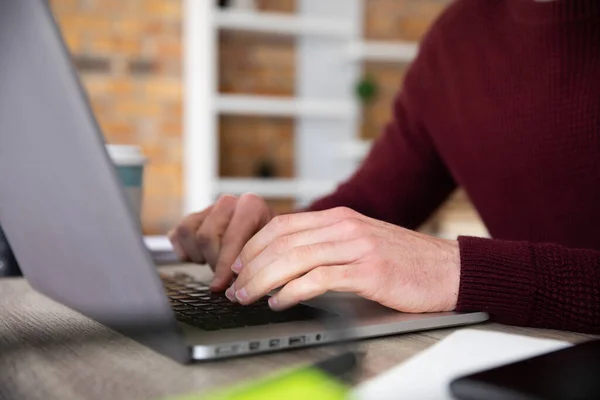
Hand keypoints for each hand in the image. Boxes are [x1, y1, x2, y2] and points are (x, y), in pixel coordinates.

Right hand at [168, 194, 273, 290]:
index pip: (230, 238)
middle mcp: (228, 202)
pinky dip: (185, 251)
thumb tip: (235, 285)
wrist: (263, 233)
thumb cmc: (266, 244)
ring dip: (199, 255)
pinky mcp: (193, 218)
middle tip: (223, 276)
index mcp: (250, 205)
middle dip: (212, 263)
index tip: (221, 285)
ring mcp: (209, 208)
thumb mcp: (268, 250)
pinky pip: (177, 235)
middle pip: (206, 237)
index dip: (224, 266)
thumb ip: (252, 262)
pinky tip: (202, 256)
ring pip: (188, 233)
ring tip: (214, 262)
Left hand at [226, 207, 459, 312]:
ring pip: (294, 258)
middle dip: (250, 265)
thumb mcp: (361, 243)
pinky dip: (292, 291)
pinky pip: (319, 279)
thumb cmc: (403, 261)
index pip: (282, 225)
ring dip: (263, 279)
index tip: (238, 266)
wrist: (449, 269)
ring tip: (247, 296)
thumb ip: (327, 246)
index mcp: (340, 218)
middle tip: (235, 286)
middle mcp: (345, 227)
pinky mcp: (369, 271)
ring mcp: (357, 247)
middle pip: (281, 240)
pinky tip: (279, 302)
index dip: (253, 245)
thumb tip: (286, 263)